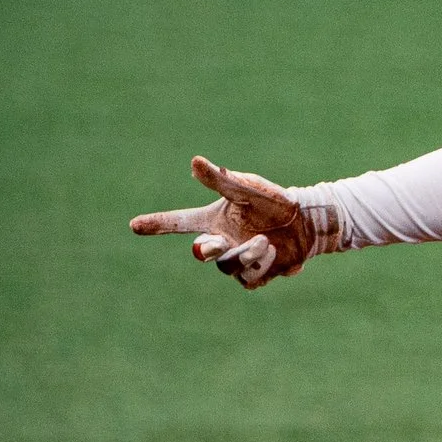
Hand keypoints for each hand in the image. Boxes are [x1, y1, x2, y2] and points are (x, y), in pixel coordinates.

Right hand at [129, 156, 318, 288]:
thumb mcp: (249, 189)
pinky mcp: (256, 274)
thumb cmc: (276, 201)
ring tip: (266, 241)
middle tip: (215, 243)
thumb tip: (194, 162)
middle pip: (203, 252)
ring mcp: (237, 260)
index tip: (134, 225)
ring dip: (247, 254)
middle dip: (207, 249)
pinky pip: (250, 279)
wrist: (308, 222)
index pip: (180, 221)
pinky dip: (263, 266)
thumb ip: (222, 181)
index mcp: (214, 220)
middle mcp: (222, 241)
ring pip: (229, 267)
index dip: (157, 223)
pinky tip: (276, 252)